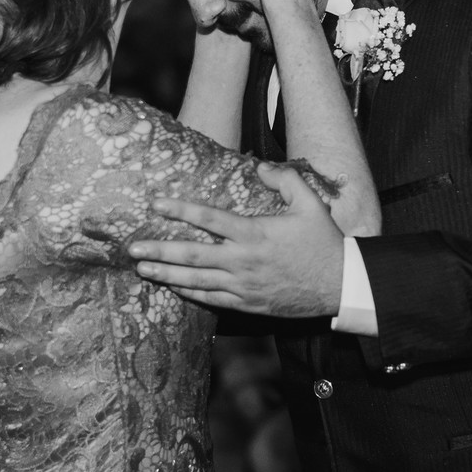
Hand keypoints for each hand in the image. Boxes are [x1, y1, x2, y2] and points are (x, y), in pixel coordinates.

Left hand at [128, 163, 344, 317]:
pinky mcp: (247, 304)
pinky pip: (211, 300)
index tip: (156, 203)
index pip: (208, 218)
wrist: (339, 285)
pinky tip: (173, 288)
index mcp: (254, 234)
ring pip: (195, 280)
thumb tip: (261, 167)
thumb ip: (285, 180)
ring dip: (166, 274)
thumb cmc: (324, 243)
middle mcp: (242, 261)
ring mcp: (242, 286)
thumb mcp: (310, 204)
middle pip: (192, 255)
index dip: (180, 209)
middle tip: (133, 248)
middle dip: (159, 250)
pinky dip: (189, 294)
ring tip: (142, 269)